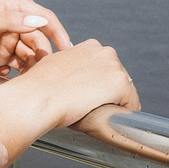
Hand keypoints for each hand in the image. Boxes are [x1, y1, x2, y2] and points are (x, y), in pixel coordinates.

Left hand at [0, 0, 71, 75]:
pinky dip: (19, 71)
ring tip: (32, 76)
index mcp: (14, 6)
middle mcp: (15, 22)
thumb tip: (39, 22)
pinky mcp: (3, 55)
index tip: (67, 48)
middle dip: (44, 54)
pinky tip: (5, 72)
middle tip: (45, 70)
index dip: (58, 32)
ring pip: (31, 54)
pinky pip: (19, 64)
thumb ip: (11, 20)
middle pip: (39, 40)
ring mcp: (9, 39)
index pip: (44, 18)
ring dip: (34, 66)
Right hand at [0, 40, 138, 158]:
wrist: (37, 97)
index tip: (93, 96)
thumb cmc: (39, 88)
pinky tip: (110, 120)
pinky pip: (131, 104)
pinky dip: (124, 114)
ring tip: (99, 115)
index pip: (106, 68)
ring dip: (116, 103)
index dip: (100, 85)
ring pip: (126, 90)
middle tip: (95, 108)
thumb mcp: (55, 68)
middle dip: (109, 93)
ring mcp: (113, 66)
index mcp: (89, 46)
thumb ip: (69, 70)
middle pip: (118, 77)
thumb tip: (71, 82)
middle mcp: (104, 51)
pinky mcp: (120, 83)